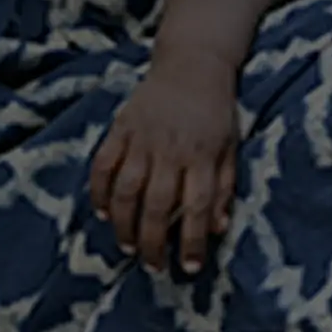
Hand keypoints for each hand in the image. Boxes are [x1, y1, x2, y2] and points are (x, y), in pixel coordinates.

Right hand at [89, 61, 241, 273]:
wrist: (193, 63)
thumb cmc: (216, 111)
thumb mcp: (232, 147)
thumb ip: (225, 187)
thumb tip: (218, 229)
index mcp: (203, 156)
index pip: (197, 207)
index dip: (192, 241)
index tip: (188, 268)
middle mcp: (172, 150)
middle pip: (157, 206)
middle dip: (153, 243)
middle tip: (152, 266)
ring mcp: (143, 139)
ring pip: (126, 190)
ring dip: (124, 224)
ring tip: (128, 248)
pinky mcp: (121, 127)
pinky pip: (103, 165)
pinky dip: (99, 191)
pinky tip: (102, 213)